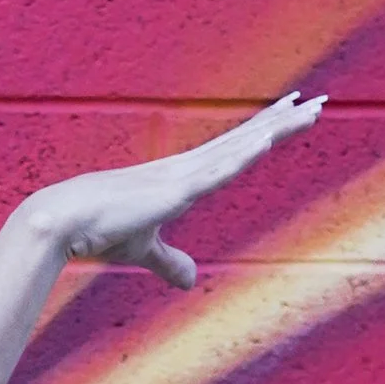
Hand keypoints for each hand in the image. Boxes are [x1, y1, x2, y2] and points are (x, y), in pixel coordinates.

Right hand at [17, 89, 325, 292]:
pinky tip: (267, 142)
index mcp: (183, 175)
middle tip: (319, 101)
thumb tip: (190, 282)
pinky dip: (242, 157)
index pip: (234, 148)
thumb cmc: (100, 230)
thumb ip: (169, 261)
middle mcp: (188, 166)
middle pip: (247, 138)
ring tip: (310, 110)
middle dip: (284, 120)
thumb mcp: (144, 249)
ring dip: (276, 129)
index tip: (291, 113)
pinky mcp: (173, 189)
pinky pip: (215, 171)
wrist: (64, 220)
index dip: (265, 130)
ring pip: (240, 146)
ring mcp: (183, 175)